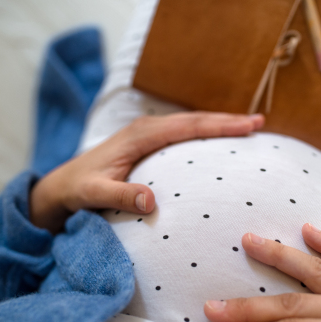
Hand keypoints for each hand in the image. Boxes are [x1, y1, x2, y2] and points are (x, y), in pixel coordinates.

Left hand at [29, 111, 263, 232]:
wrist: (61, 184)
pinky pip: (182, 133)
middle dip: (227, 120)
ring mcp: (146, 133)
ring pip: (189, 124)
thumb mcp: (94, 195)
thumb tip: (152, 202)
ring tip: (248, 128)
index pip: (187, 126)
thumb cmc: (78, 189)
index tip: (248, 126)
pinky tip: (217, 140)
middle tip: (259, 123)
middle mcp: (145, 128)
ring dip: (218, 124)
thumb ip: (120, 196)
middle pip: (193, 119)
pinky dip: (203, 133)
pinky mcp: (146, 142)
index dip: (219, 125)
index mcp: (139, 135)